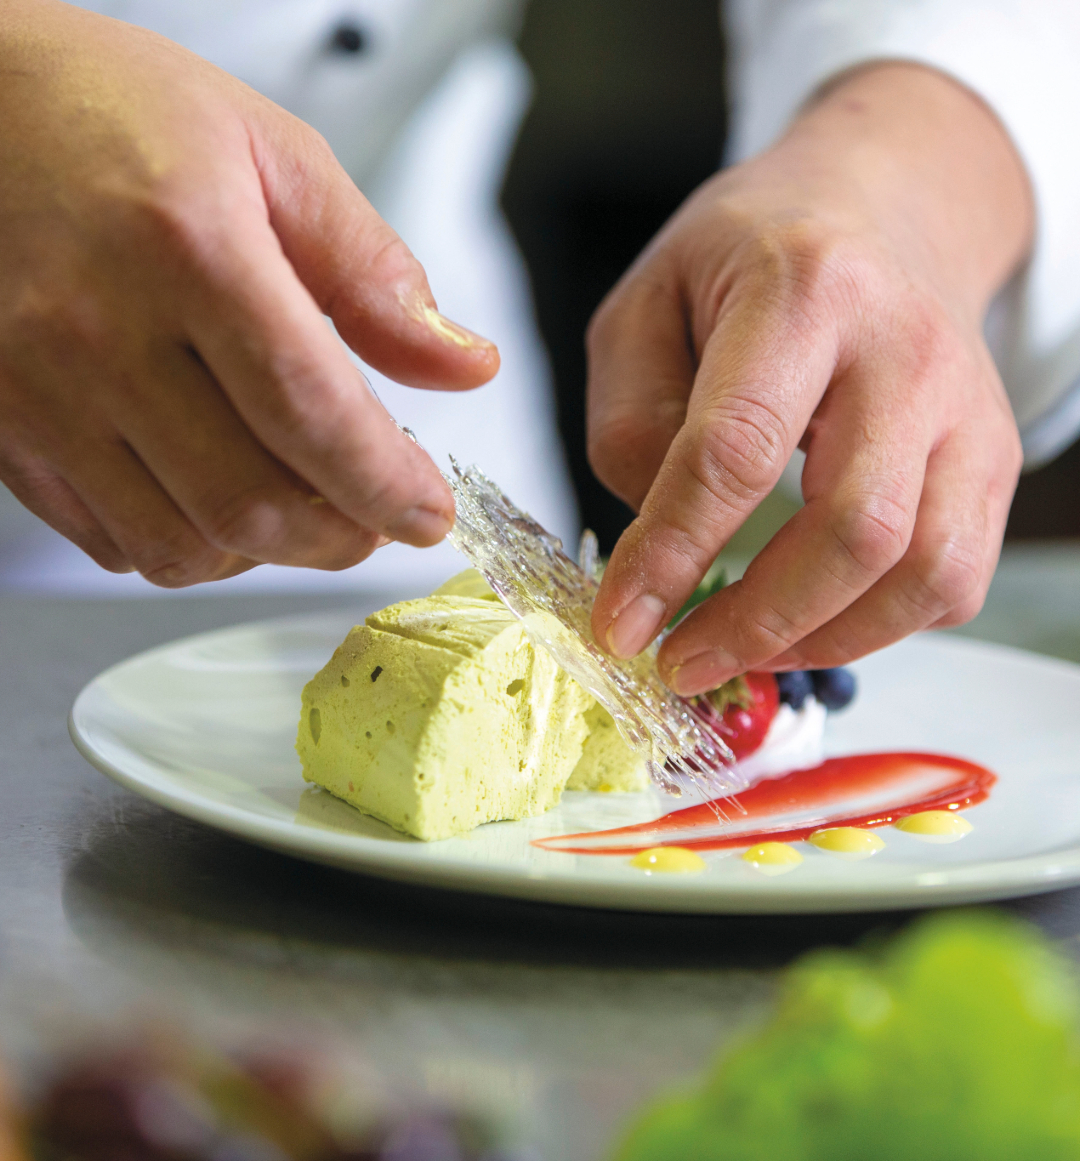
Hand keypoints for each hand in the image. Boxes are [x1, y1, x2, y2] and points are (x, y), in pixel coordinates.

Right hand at [0, 0, 497, 586]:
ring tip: (305, 502)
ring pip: (181, 546)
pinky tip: (219, 494)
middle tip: (378, 517)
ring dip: (268, 552)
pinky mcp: (4, 427)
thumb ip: (375, 275)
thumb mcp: (274, 157)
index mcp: (187, 249)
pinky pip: (112, 540)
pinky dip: (190, 546)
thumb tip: (464, 365)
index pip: (312, 414)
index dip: (385, 485)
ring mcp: (37, 391)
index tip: (428, 513)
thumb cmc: (116, 115)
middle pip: (248, 505)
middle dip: (340, 537)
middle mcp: (97, 332)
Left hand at [587, 63, 1031, 693]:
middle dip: (755, 624)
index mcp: (806, 291)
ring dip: (822, 640)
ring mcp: (967, 410)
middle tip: (679, 661)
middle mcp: (908, 351)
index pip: (737, 450)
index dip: (672, 554)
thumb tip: (662, 546)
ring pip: (924, 572)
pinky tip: (810, 620)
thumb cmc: (750, 257)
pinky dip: (880, 628)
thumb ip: (631, 421)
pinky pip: (955, 580)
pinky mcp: (992, 458)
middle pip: (853, 529)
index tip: (621, 625)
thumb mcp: (647, 306)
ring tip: (740, 651)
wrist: (882, 208)